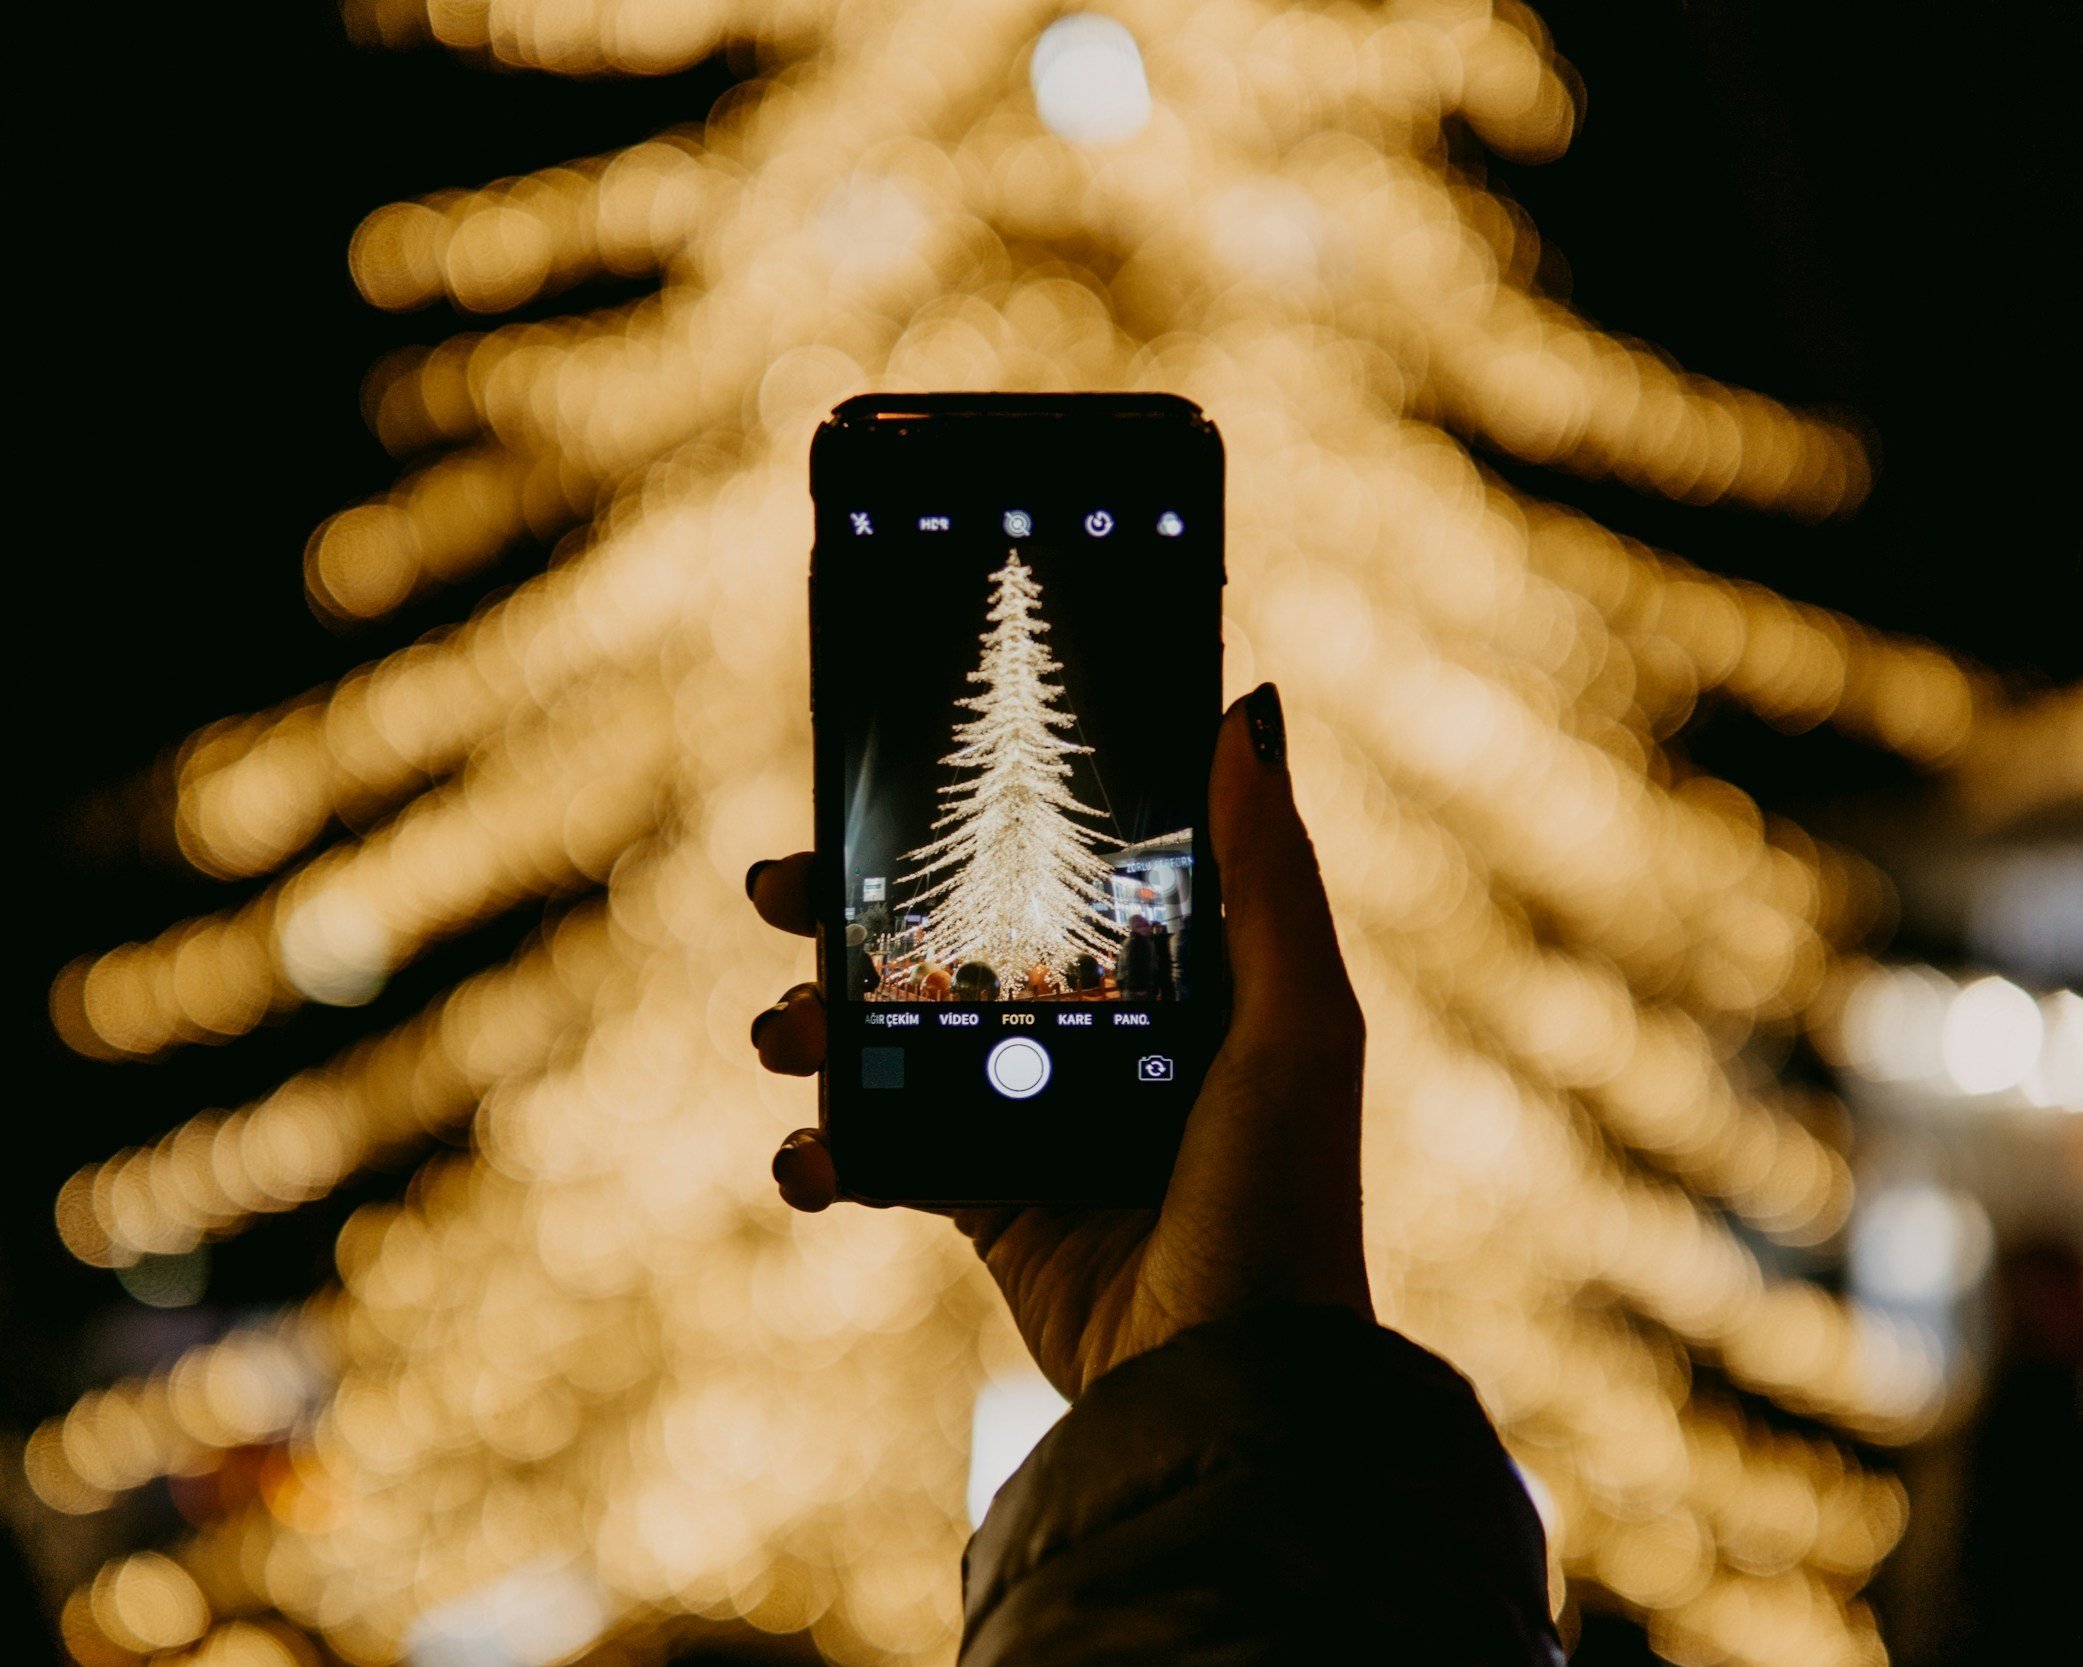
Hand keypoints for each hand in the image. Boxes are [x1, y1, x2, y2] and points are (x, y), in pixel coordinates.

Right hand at [747, 683, 1370, 1398]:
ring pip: (893, 1043)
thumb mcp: (1297, 1021)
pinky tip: (811, 1154)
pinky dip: (824, 1152)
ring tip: (784, 1032)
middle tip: (783, 893)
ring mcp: (1031, 1118)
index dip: (966, 835)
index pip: (1049, 879)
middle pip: (948, 948)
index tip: (885, 793)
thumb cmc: (1282, 1194)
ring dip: (816, 1026)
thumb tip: (1250, 712)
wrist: (1225, 1377)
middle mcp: (1093, 1039)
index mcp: (1167, 984)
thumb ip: (1267, 875)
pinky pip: (881, 1155)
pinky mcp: (984, 1201)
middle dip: (851, 919)